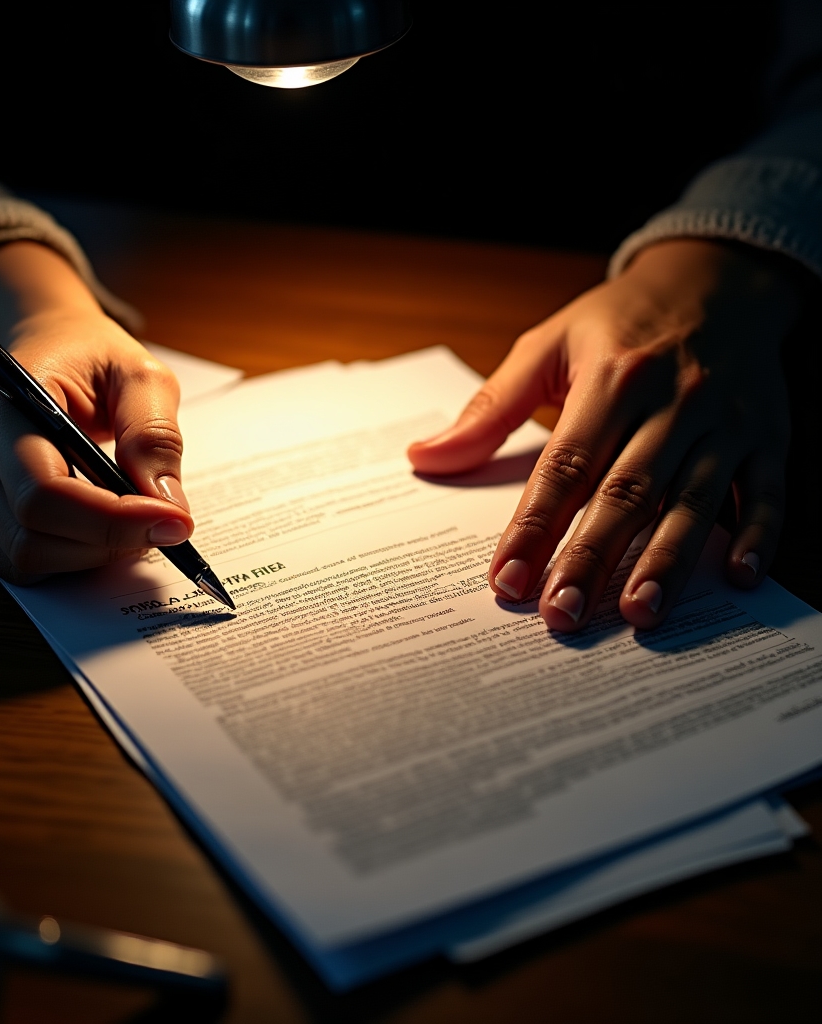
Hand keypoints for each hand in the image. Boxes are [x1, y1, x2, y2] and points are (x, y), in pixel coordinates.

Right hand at [0, 243, 192, 582]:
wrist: (46, 344)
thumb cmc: (91, 357)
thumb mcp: (141, 376)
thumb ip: (154, 435)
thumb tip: (166, 505)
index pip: (42, 490)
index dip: (111, 521)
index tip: (171, 522)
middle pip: (29, 535)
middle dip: (107, 543)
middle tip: (159, 525)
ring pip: (18, 558)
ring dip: (85, 556)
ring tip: (125, 524)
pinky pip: (3, 564)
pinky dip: (56, 560)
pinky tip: (85, 528)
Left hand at [408, 239, 802, 630]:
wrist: (718, 279)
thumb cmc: (621, 321)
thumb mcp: (549, 346)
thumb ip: (489, 409)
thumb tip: (423, 458)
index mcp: (611, 377)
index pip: (565, 465)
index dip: (534, 525)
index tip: (506, 579)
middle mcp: (672, 400)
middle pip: (625, 492)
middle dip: (590, 558)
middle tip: (559, 614)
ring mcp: (726, 420)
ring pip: (692, 500)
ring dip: (665, 560)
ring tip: (636, 613)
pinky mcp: (769, 435)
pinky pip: (766, 490)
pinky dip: (757, 535)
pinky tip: (736, 579)